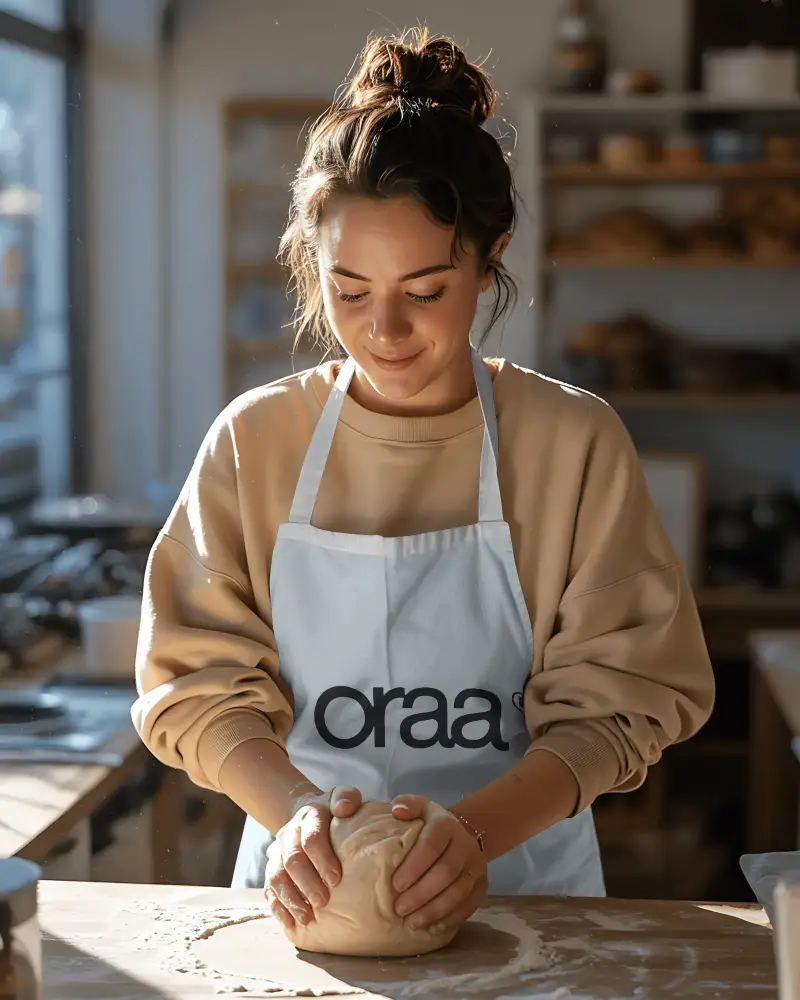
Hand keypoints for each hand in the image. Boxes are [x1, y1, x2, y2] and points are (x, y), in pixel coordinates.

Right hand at [264, 786, 361, 930]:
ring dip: (291, 899)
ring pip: (276, 876)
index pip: (311, 838)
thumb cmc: (333, 812)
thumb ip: (347, 798)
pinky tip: (290, 923)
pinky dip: (278, 907)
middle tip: (323, 903)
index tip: (336, 880)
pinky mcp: (272, 869)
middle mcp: (289, 833)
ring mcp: (277, 851)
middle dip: (307, 883)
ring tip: (307, 919)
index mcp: (308, 816)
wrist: (307, 813)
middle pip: (292, 860)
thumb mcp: (342, 798)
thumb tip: (345, 808)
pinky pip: (268, 889)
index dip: (323, 859)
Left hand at [390, 795, 487, 937]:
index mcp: (447, 825)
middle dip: (421, 894)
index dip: (413, 867)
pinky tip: (431, 929)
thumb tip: (397, 811)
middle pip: (445, 873)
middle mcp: (466, 845)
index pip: (431, 846)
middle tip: (398, 909)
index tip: (394, 885)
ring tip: (411, 923)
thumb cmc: (430, 823)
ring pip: (457, 893)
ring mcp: (477, 867)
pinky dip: (449, 920)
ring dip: (433, 911)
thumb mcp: (420, 807)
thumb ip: (408, 805)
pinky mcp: (482, 887)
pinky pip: (468, 907)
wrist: (463, 833)